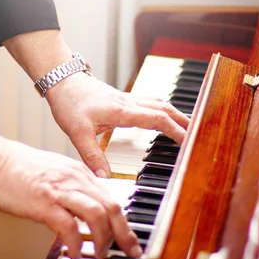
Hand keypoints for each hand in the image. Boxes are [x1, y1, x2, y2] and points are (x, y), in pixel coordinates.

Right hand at [0, 137, 142, 258]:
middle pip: (112, 206)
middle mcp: (75, 180)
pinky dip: (75, 244)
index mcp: (79, 172)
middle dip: (125, 232)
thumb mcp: (56, 171)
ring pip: (97, 214)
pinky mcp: (45, 203)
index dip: (123, 219)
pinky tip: (73, 254)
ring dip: (104, 239)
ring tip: (101, 255)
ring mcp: (61, 191)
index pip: (111, 197)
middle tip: (130, 249)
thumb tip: (82, 208)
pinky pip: (69, 227)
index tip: (126, 235)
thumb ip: (72, 187)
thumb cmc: (19, 167)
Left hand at [45, 72, 189, 176]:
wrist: (61, 80)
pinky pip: (148, 103)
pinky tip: (159, 120)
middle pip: (165, 108)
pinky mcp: (121, 99)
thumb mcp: (77, 132)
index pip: (158, 119)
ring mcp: (126, 99)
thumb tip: (105, 178)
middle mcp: (129, 103)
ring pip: (158, 103)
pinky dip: (160, 111)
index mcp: (122, 111)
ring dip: (174, 114)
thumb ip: (92, 156)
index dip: (176, 130)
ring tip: (186, 127)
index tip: (189, 142)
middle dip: (183, 121)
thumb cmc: (68, 102)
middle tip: (198, 135)